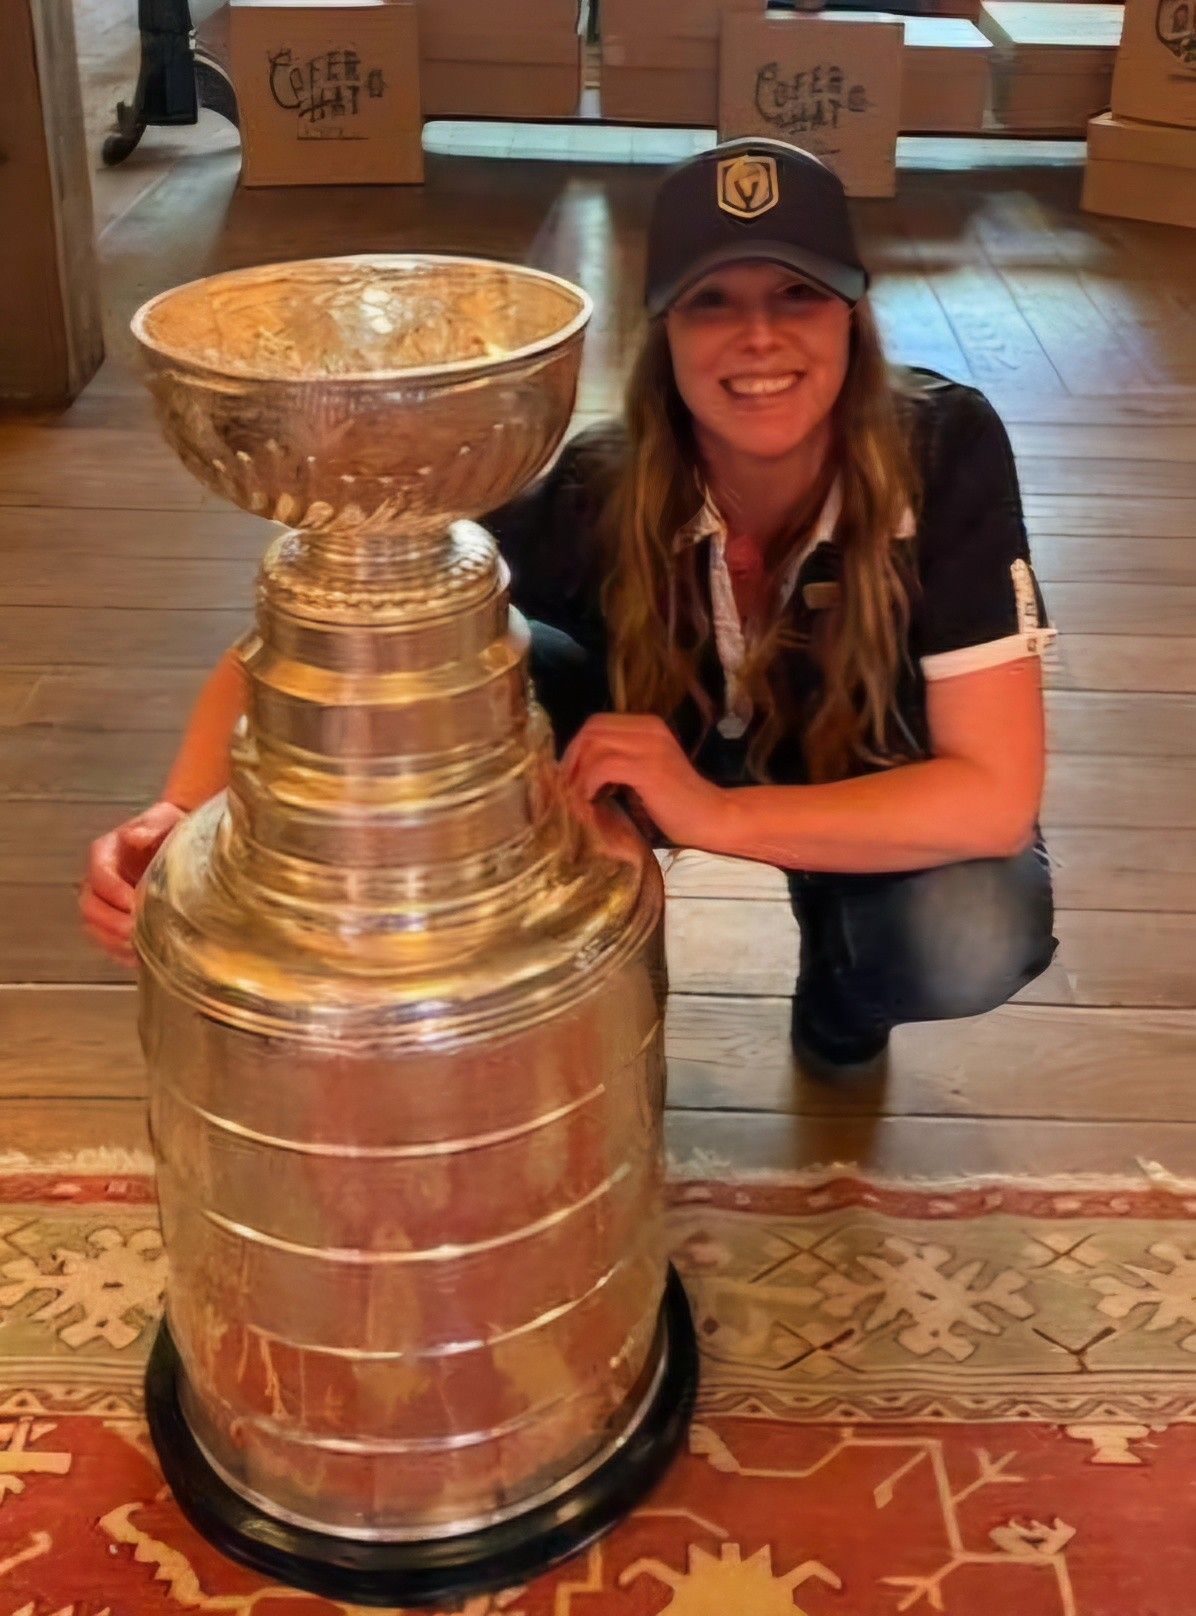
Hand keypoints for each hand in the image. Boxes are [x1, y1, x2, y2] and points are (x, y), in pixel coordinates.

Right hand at [80, 801, 186, 965]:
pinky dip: (120, 953)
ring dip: (113, 941)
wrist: (181, 839)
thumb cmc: (171, 828)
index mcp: (105, 854)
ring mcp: (108, 903)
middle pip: (91, 907)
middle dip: (111, 922)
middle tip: (135, 931)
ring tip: (137, 947)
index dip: (113, 892)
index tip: (134, 903)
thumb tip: (136, 836)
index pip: (99, 876)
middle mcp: (101, 880)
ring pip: (95, 928)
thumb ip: (151, 825)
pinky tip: (138, 957)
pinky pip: (109, 942)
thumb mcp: (164, 819)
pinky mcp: (119, 920)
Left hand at [561, 715, 725, 848]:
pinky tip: (591, 801)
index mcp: (648, 726)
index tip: (570, 774)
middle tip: (568, 787)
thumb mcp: (644, 772)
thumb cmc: (676, 803)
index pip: (597, 723)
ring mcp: (650, 746)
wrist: (711, 818)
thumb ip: (618, 761)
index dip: (577, 747)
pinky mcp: (648, 768)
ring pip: (593, 746)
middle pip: (591, 730)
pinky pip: (603, 767)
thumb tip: (576, 768)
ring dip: (578, 774)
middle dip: (572, 758)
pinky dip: (588, 785)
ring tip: (577, 798)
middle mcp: (649, 728)